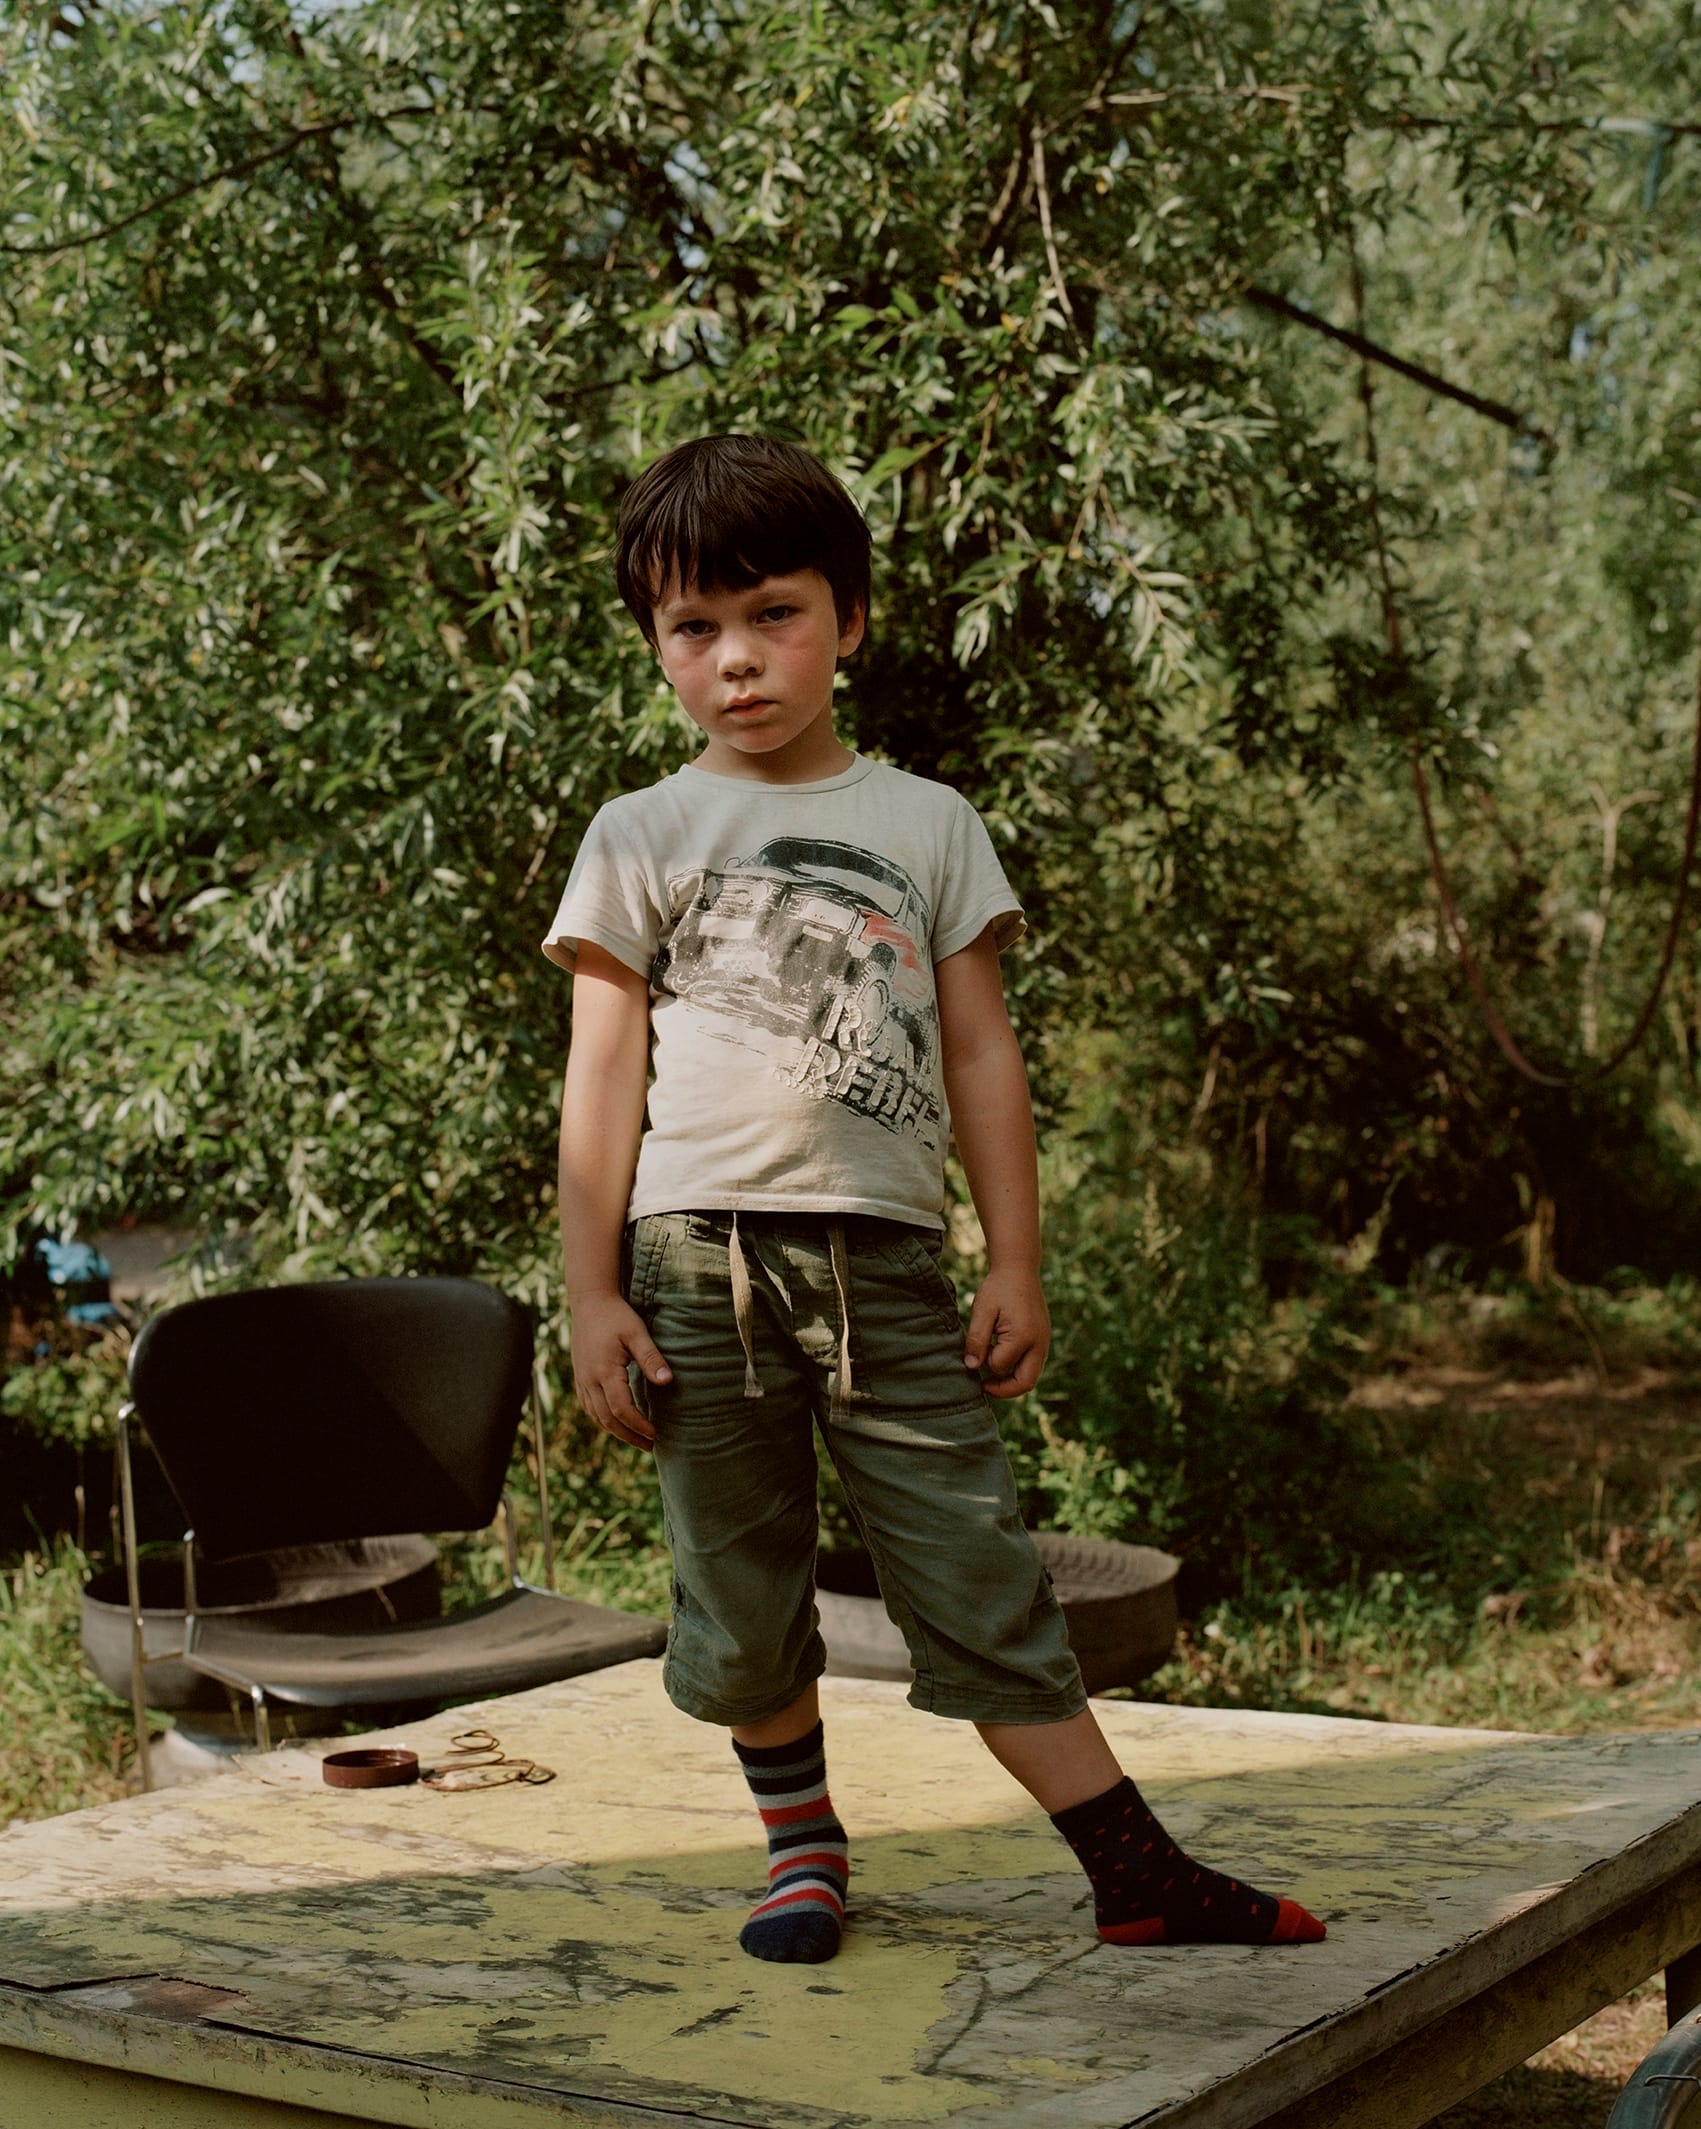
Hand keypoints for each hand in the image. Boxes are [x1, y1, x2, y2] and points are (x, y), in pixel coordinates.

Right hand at [569, 1293, 671, 1447]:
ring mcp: (581, 1379)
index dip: (638, 1425)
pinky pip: (589, 1406)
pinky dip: (603, 1419)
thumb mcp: (637, 1332)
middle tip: (649, 1446)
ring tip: (637, 1439)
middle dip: (628, 1436)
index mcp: (604, 1371)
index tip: (655, 1434)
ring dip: (616, 1431)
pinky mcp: (579, 1377)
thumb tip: (667, 1381)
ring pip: (596, 1416)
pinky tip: (617, 1422)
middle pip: (607, 1419)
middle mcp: (589, 1379)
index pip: (621, 1409)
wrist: (589, 1301)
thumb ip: (651, 1357)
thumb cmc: (616, 1315)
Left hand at [963, 1266, 1049, 1398]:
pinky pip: (1032, 1364)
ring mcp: (1044, 1342)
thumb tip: (971, 1367)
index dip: (984, 1363)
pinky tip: (1000, 1358)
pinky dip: (1017, 1369)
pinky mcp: (1043, 1339)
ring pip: (1031, 1376)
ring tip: (990, 1372)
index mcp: (1023, 1337)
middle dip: (1004, 1390)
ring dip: (1011, 1380)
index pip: (1000, 1366)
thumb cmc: (998, 1288)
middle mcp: (1039, 1343)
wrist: (1019, 1269)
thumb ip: (976, 1340)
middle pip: (1026, 1383)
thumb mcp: (982, 1311)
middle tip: (983, 1386)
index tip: (974, 1351)